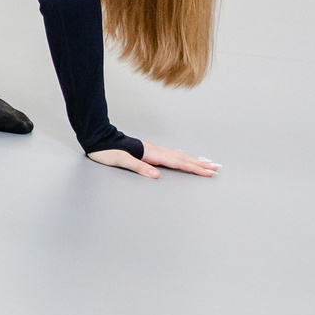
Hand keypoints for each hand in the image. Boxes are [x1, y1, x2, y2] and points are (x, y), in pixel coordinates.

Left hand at [87, 139, 217, 179]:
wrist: (98, 140)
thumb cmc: (107, 151)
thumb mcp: (121, 161)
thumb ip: (139, 167)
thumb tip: (156, 175)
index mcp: (151, 154)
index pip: (178, 162)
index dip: (194, 168)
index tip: (209, 172)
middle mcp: (155, 151)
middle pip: (183, 158)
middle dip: (200, 165)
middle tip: (216, 169)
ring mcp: (153, 150)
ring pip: (178, 155)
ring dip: (194, 160)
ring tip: (207, 163)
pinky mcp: (148, 151)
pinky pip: (171, 155)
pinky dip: (182, 157)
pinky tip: (184, 157)